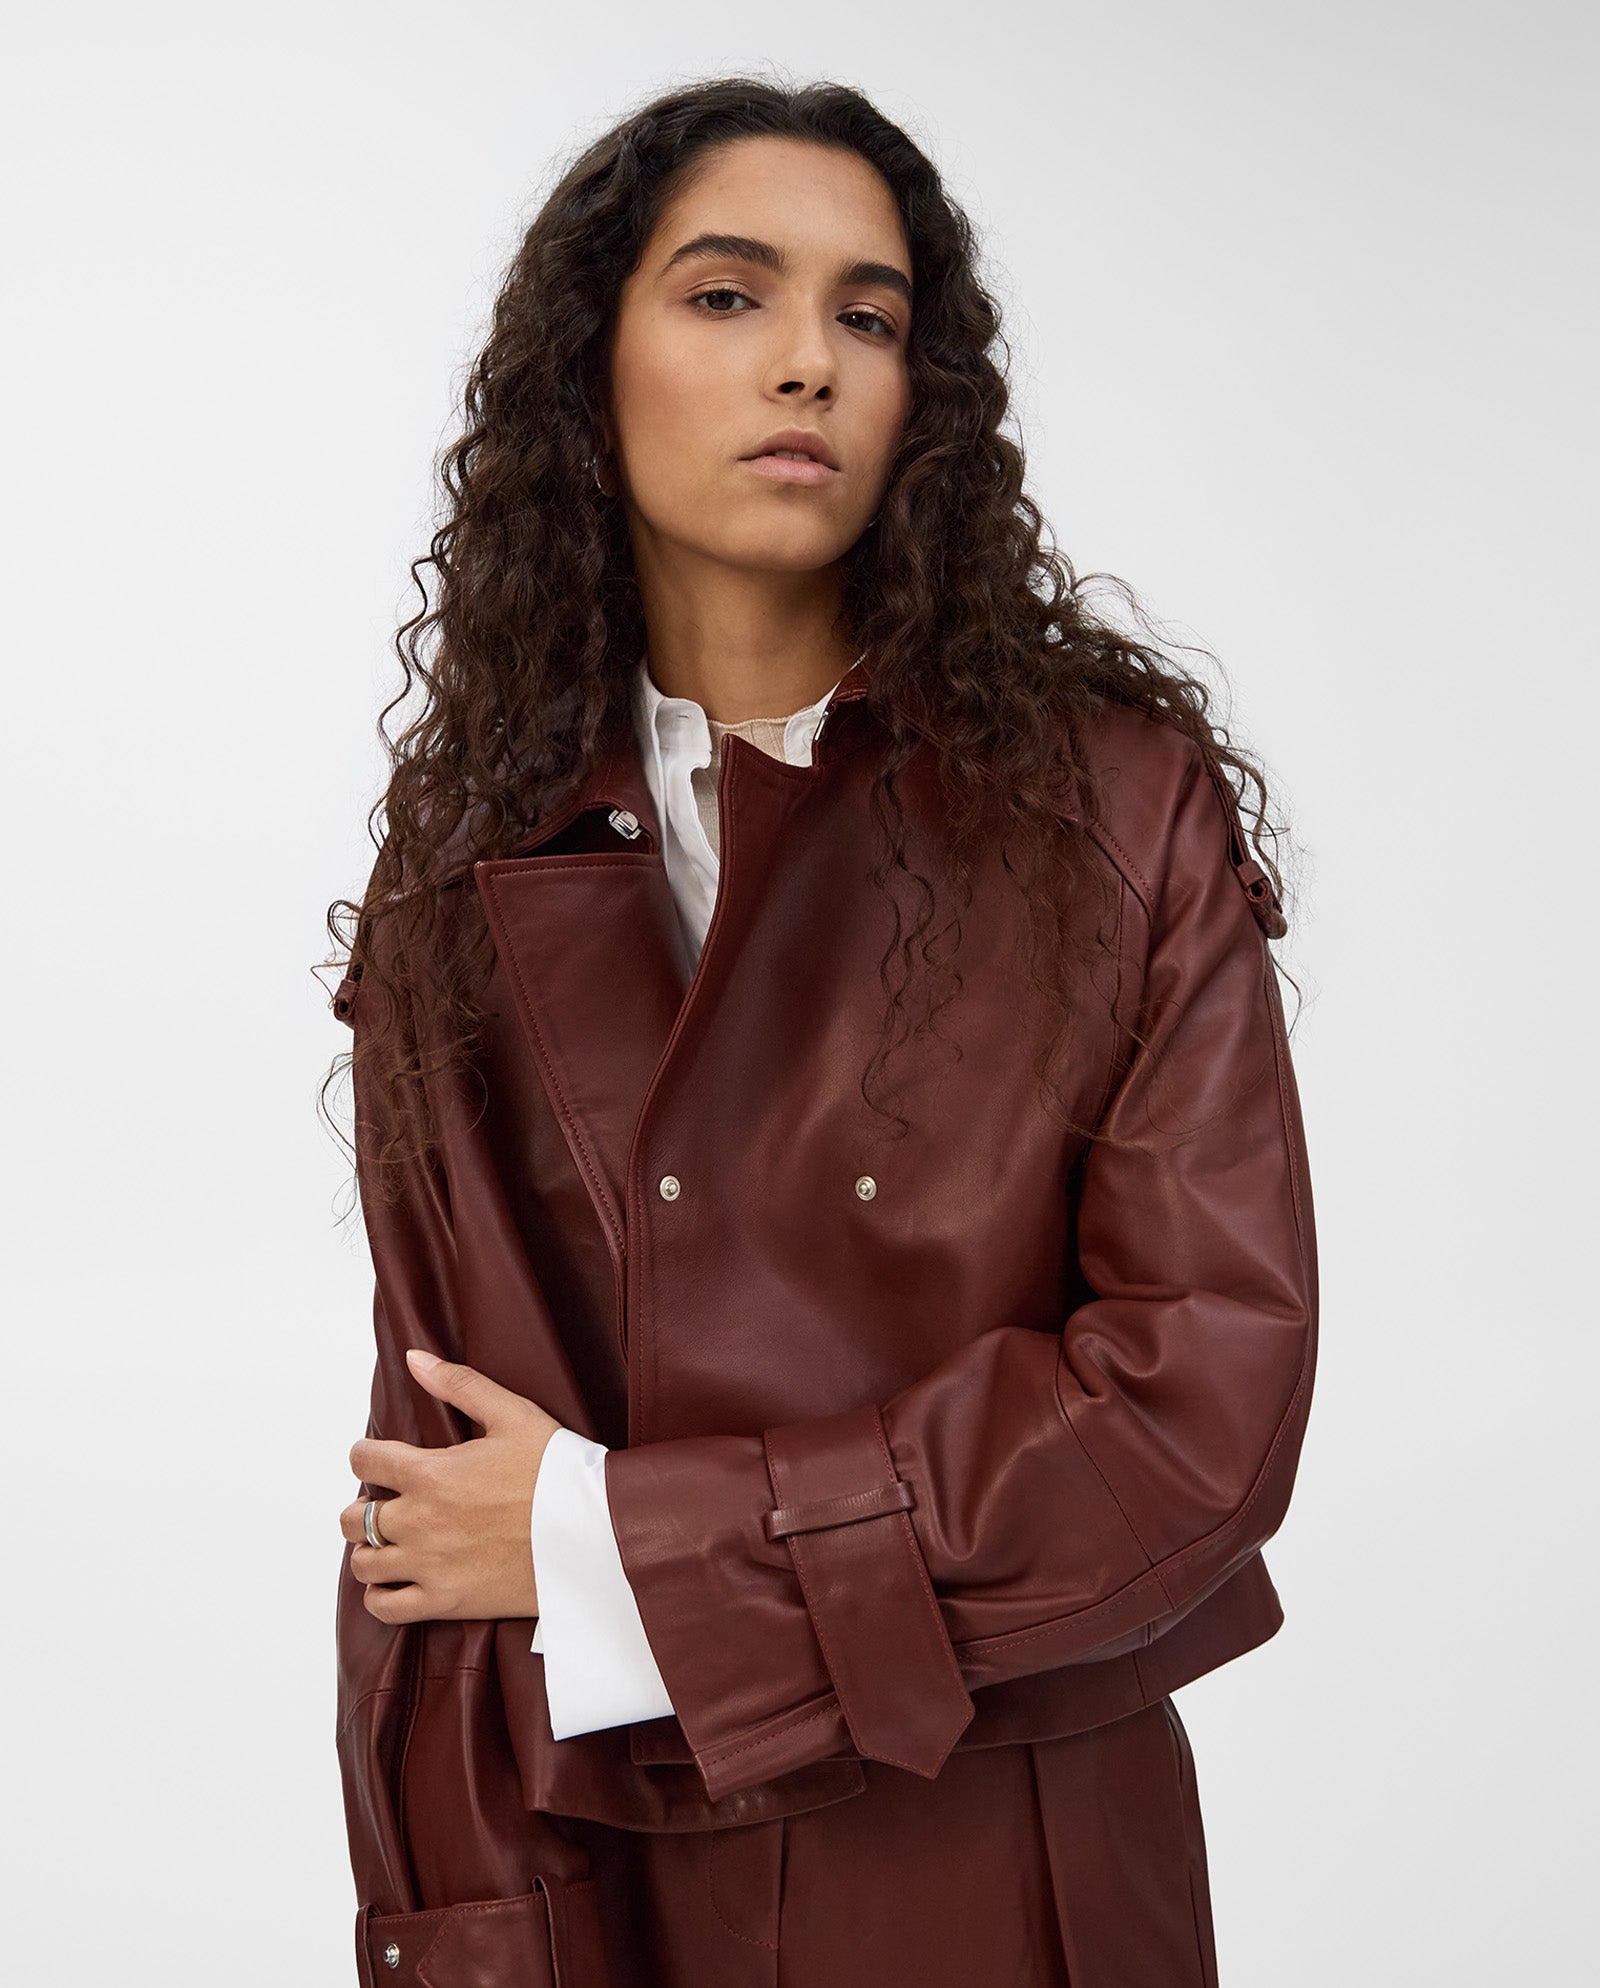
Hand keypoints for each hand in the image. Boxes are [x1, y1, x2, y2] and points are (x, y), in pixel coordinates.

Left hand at [340, 1349, 561, 1624]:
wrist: (593, 1533)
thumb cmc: (557, 1472)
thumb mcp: (513, 1414)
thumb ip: (459, 1384)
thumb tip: (414, 1359)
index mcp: (431, 1473)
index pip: (365, 1462)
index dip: (366, 1455)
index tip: (377, 1459)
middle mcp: (420, 1521)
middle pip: (353, 1517)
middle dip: (364, 1505)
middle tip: (389, 1502)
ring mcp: (430, 1565)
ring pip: (363, 1563)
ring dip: (370, 1549)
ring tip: (392, 1541)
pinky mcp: (446, 1601)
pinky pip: (386, 1608)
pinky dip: (380, 1595)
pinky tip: (395, 1581)